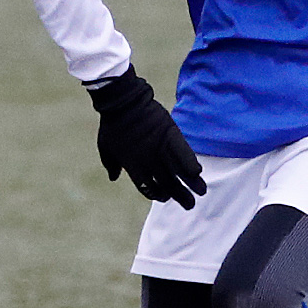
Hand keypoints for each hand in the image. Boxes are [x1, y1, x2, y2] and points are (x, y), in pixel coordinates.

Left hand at [86, 69, 205, 206]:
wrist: (123, 102)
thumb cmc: (112, 124)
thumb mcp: (106, 147)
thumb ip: (111, 164)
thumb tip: (114, 177)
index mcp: (133, 166)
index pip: (148, 188)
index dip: (158, 194)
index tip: (166, 197)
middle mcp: (149, 162)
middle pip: (167, 184)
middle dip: (180, 196)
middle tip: (190, 205)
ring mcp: (161, 149)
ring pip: (178, 172)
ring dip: (191, 184)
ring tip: (202, 192)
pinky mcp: (171, 135)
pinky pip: (184, 153)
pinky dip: (191, 162)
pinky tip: (198, 172)